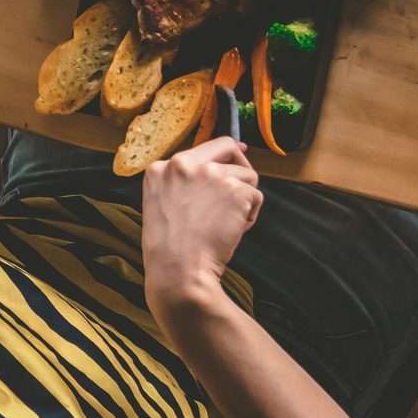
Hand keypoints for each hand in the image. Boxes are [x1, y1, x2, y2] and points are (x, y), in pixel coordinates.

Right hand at [141, 138, 261, 315]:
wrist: (178, 270)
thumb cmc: (171, 246)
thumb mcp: (163, 202)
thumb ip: (186, 180)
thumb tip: (230, 153)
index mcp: (162, 168)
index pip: (205, 146)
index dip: (225, 154)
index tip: (237, 158)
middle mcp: (184, 164)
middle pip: (229, 148)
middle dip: (240, 168)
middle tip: (237, 194)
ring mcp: (210, 174)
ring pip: (247, 176)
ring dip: (243, 199)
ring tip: (223, 223)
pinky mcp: (234, 189)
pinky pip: (256, 196)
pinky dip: (250, 215)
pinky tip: (231, 230)